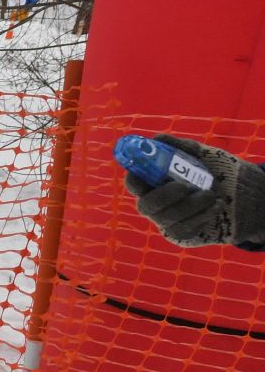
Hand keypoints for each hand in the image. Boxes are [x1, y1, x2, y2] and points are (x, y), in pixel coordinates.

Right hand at [125, 133, 264, 247]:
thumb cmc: (211, 170)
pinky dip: (202, 216)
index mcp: (152, 182)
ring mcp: (165, 220)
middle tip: (184, 187)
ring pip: (167, 218)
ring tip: (211, 194)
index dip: (135, 177)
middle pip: (145, 206)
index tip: (149, 169)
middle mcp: (154, 203)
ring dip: (190, 205)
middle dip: (164, 196)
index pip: (133, 182)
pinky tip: (216, 206)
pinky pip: (185, 228)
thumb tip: (158, 138)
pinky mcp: (180, 233)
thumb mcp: (199, 154)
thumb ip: (180, 147)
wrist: (237, 192)